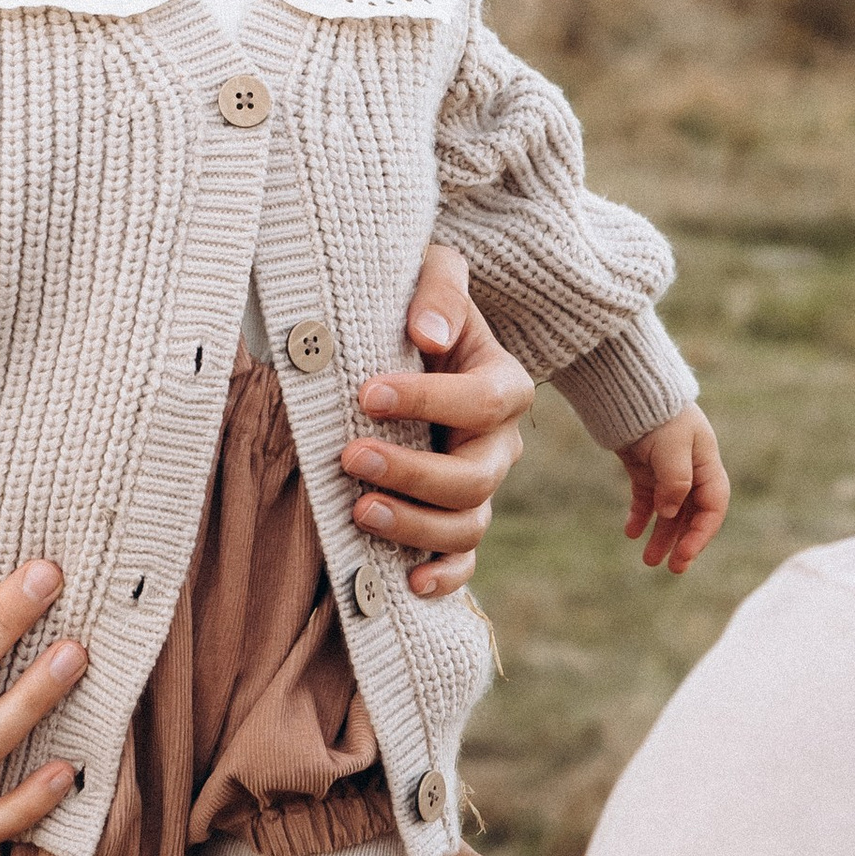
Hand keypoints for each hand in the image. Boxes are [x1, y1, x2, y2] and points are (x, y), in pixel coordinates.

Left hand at [342, 244, 534, 598]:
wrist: (407, 346)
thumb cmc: (416, 308)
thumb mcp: (431, 274)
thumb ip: (438, 291)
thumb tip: (425, 335)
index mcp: (503, 383)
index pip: (483, 401)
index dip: (428, 402)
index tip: (366, 394)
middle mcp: (499, 443)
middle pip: (476, 478)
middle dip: (412, 473)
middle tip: (350, 456)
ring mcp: (480, 487)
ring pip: (467, 526)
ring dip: (414, 526)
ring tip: (357, 509)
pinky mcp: (455, 517)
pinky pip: (464, 563)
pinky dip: (444, 578)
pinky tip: (407, 581)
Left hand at [617, 408, 729, 572]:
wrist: (630, 390)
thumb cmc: (659, 414)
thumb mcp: (672, 447)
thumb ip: (675, 481)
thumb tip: (669, 513)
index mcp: (706, 464)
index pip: (712, 507)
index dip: (701, 534)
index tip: (685, 554)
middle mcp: (691, 470)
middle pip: (691, 514)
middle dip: (683, 542)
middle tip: (672, 568)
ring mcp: (667, 470)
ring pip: (668, 512)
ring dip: (660, 536)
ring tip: (648, 560)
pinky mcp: (645, 469)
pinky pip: (646, 499)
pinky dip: (639, 516)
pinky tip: (630, 532)